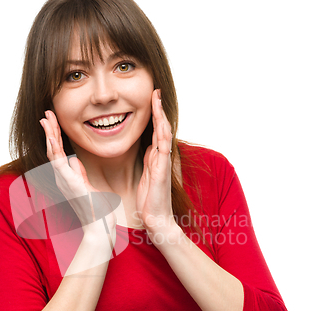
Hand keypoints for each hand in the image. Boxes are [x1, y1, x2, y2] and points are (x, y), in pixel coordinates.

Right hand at [39, 111, 116, 242]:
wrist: (98, 227)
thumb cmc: (96, 210)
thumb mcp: (88, 186)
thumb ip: (79, 173)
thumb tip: (74, 159)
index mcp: (67, 177)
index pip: (58, 152)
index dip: (55, 135)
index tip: (53, 120)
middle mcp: (62, 178)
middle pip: (52, 149)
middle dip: (50, 130)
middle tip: (46, 113)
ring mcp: (64, 181)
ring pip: (52, 153)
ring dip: (49, 134)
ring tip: (46, 118)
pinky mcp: (70, 184)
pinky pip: (59, 163)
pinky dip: (54, 149)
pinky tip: (52, 137)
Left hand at [136, 90, 176, 239]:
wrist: (157, 219)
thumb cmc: (151, 200)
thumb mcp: (146, 175)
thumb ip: (149, 160)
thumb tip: (148, 147)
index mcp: (155, 157)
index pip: (155, 131)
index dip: (153, 115)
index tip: (151, 98)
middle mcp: (161, 157)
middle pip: (161, 128)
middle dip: (158, 109)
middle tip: (155, 91)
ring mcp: (163, 163)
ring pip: (163, 134)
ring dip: (160, 116)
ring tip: (157, 99)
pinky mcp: (162, 171)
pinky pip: (162, 148)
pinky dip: (162, 134)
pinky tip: (160, 122)